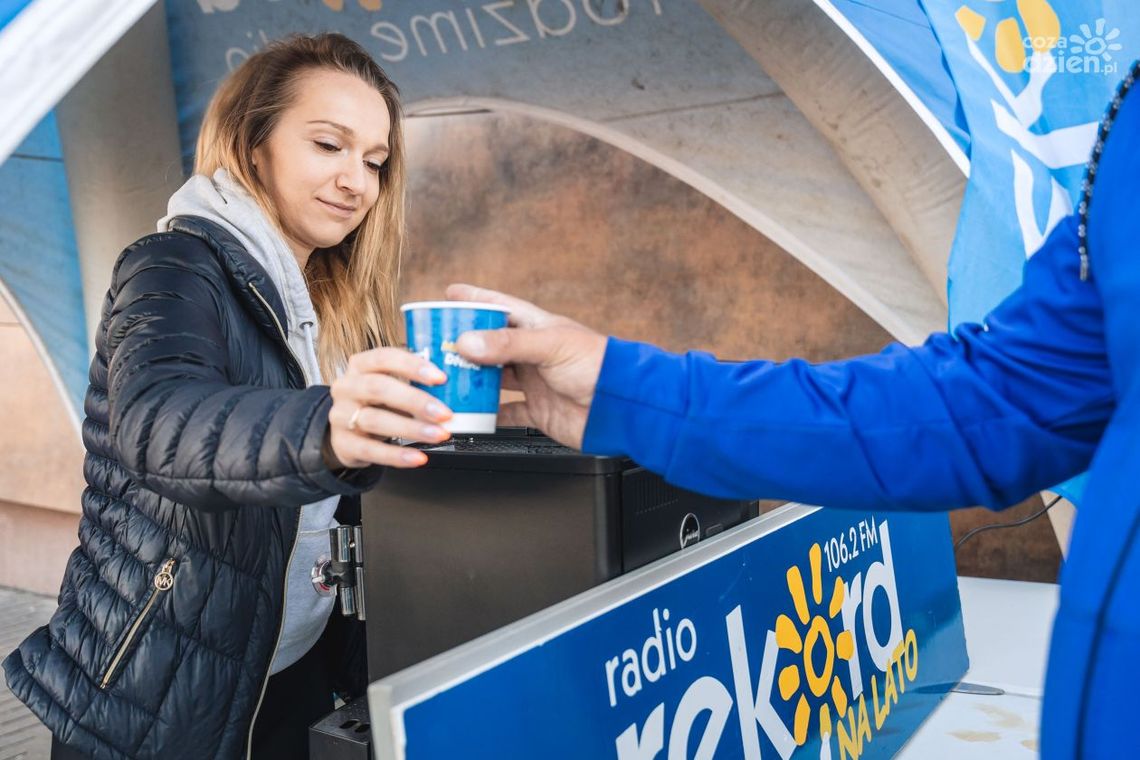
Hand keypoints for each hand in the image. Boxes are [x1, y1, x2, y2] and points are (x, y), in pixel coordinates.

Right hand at [326, 348, 452, 467]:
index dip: (412, 365)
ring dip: (412, 429)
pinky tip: (418, 457)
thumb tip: (452, 388)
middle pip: (378, 388)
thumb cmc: (375, 404)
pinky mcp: (343, 444)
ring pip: (376, 420)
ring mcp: (341, 416)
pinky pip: (371, 450)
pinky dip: (397, 455)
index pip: (384, 358)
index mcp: (360, 366)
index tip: (440, 378)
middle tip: (444, 413)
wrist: (346, 433)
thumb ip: (413, 382)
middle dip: (416, 400)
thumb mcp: (389, 385)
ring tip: (438, 435)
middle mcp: (347, 387)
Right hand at [446, 284, 606, 449]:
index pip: (499, 306)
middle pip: (488, 345)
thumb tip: (467, 341)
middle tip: (434, 346)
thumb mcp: (551, 346)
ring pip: (492, 380)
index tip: (448, 294)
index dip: (474, 298)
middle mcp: (532, 353)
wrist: (622, 406)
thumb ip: (509, 344)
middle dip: (462, 345)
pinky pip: (506, 413)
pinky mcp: (537, 410)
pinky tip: (471, 417)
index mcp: (536, 327)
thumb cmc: (598, 366)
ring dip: (470, 382)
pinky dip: (488, 416)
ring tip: (444, 381)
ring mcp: (534, 382)